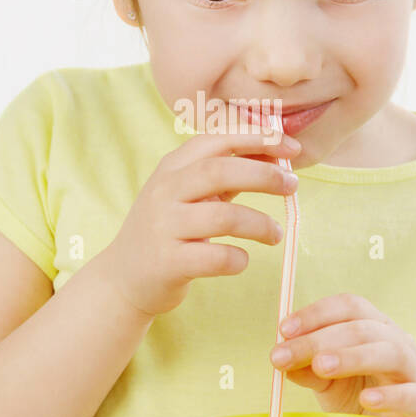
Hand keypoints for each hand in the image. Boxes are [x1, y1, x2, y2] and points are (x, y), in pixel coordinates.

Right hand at [100, 124, 301, 317]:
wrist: (123, 278)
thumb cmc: (168, 229)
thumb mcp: (188, 193)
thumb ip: (225, 173)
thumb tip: (276, 156)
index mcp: (172, 167)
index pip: (217, 139)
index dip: (257, 138)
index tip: (292, 147)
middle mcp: (165, 192)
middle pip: (220, 171)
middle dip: (264, 175)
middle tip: (292, 186)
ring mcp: (164, 227)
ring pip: (223, 217)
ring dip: (260, 224)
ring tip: (275, 233)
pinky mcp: (168, 263)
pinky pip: (216, 258)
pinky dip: (238, 259)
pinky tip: (242, 260)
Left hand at [269, 291, 415, 416]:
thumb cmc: (356, 398)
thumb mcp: (325, 381)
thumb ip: (306, 368)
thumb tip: (281, 357)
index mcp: (373, 326)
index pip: (348, 306)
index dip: (315, 313)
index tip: (284, 330)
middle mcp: (395, 340)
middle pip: (361, 327)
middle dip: (318, 339)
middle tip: (284, 357)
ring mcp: (411, 370)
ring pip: (390, 352)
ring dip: (352, 356)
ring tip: (320, 367)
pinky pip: (411, 394)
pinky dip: (389, 395)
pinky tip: (365, 399)